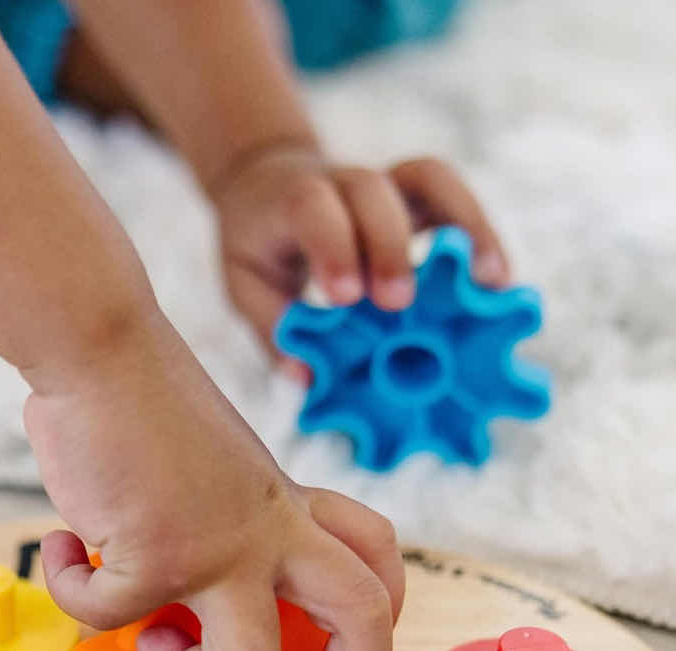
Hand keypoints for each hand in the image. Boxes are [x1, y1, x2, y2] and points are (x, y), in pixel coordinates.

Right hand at [26, 313, 403, 650]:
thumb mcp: (211, 466)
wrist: (101, 349)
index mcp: (287, 504)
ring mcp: (217, 547)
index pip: (375, 559)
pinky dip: (72, 592)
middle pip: (362, 617)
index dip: (379, 625)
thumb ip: (216, 520)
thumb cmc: (140, 399)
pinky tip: (62, 549)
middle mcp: (269, 529)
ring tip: (153, 642)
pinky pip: (109, 616)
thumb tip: (171, 582)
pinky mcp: (153, 555)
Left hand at [211, 144, 509, 370]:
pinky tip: (497, 280)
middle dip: (390, 246)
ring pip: (429, 177)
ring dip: (465, 225)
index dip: (332, 247)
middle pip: (372, 189)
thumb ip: (272, 329)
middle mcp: (341, 181)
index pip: (312, 208)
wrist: (266, 182)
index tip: (345, 298)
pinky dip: (480, 232)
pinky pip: (454, 196)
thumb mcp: (246, 284)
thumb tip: (306, 381)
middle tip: (399, 303)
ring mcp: (384, 180)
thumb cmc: (259, 243)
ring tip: (489, 284)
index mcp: (291, 201)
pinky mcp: (416, 191)